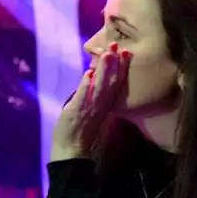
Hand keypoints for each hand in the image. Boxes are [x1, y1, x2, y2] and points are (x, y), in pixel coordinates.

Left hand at [51, 43, 129, 161]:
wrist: (71, 151)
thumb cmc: (81, 131)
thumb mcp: (93, 111)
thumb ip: (95, 95)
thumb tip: (95, 76)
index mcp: (105, 104)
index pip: (116, 83)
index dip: (121, 67)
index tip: (125, 51)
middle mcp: (100, 105)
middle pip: (111, 82)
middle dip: (114, 63)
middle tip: (117, 45)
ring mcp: (89, 108)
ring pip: (100, 87)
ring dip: (104, 70)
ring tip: (108, 54)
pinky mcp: (76, 112)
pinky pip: (84, 97)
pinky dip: (87, 85)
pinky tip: (89, 73)